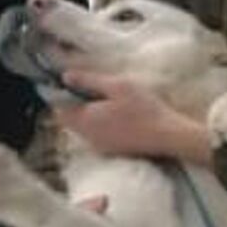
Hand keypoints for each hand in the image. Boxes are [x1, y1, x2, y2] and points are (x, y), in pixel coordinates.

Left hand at [54, 71, 212, 166]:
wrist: (167, 136)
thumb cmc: (143, 108)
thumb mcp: (117, 86)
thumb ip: (89, 80)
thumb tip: (65, 76)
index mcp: (85, 120)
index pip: (59, 108)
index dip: (63, 93)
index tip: (75, 81)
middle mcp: (87, 137)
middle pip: (71, 118)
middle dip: (78, 102)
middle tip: (96, 88)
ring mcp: (99, 146)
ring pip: (85, 126)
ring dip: (91, 113)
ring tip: (110, 100)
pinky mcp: (111, 150)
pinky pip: (97, 134)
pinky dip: (101, 123)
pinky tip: (119, 114)